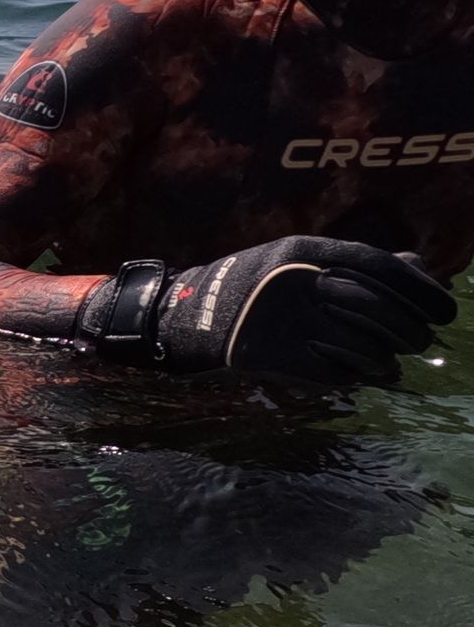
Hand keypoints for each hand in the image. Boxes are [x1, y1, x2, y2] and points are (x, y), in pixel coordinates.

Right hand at [119, 239, 455, 386]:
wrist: (182, 315)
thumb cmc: (251, 287)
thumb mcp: (298, 260)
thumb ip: (355, 264)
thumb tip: (420, 269)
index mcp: (305, 249)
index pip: (377, 264)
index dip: (418, 288)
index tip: (446, 309)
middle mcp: (295, 281)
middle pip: (372, 307)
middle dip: (407, 329)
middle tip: (423, 341)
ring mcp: (281, 319)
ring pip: (357, 343)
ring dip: (385, 358)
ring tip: (394, 364)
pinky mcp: (269, 354)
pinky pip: (330, 370)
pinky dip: (355, 376)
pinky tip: (367, 376)